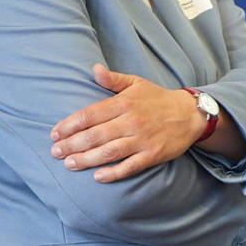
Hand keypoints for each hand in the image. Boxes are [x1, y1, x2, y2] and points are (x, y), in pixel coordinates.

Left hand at [50, 64, 203, 182]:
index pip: (90, 114)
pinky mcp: (153, 155)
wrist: (191, 114)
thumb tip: (94, 69)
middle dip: (72, 144)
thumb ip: (113, 79)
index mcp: (125, 103)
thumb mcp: (137, 83)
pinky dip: (113, 172)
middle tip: (55, 152)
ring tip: (69, 164)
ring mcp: (143, 139)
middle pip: (95, 135)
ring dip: (87, 159)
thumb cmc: (159, 99)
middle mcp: (132, 121)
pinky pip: (130, 166)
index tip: (55, 133)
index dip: (69, 125)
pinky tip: (98, 176)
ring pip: (109, 151)